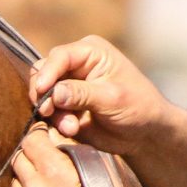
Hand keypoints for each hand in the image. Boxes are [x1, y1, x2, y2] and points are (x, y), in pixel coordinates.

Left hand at [8, 126, 85, 186]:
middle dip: (31, 158)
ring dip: (27, 180)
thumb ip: (71, 146)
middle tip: (46, 163)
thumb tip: (52, 132)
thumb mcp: (98, 167)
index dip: (38, 137)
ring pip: (14, 183)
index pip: (31, 140)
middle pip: (19, 160)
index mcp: (53, 170)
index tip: (45, 139)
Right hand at [28, 36, 168, 155]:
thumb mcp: (111, 98)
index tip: (41, 90)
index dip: (47, 72)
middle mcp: (76, 65)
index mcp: (90, 52)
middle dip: (45, 94)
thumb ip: (81, 94)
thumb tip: (53, 93)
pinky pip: (49, 112)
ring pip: (43, 94)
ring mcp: (69, 86)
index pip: (60, 56)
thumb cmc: (137, 107)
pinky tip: (71, 131)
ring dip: (52, 113)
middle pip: (44, 73)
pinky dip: (55, 122)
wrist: (144, 134)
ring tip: (70, 128)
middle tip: (49, 112)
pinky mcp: (65, 106)